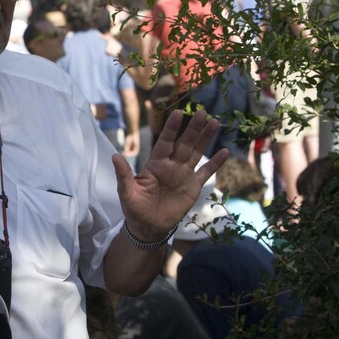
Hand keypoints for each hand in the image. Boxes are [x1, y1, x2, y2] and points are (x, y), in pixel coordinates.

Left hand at [112, 110, 227, 240]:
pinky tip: (225, 152)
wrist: (148, 226)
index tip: (177, 113)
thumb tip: (114, 156)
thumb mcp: (126, 190)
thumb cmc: (134, 207)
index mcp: (155, 163)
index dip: (171, 128)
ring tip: (215, 122)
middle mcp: (171, 165)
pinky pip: (206, 172)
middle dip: (193, 128)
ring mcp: (183, 174)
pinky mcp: (193, 187)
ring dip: (205, 138)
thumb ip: (123, 174)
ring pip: (197, 152)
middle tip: (203, 112)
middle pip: (184, 143)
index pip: (165, 141)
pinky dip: (216, 163)